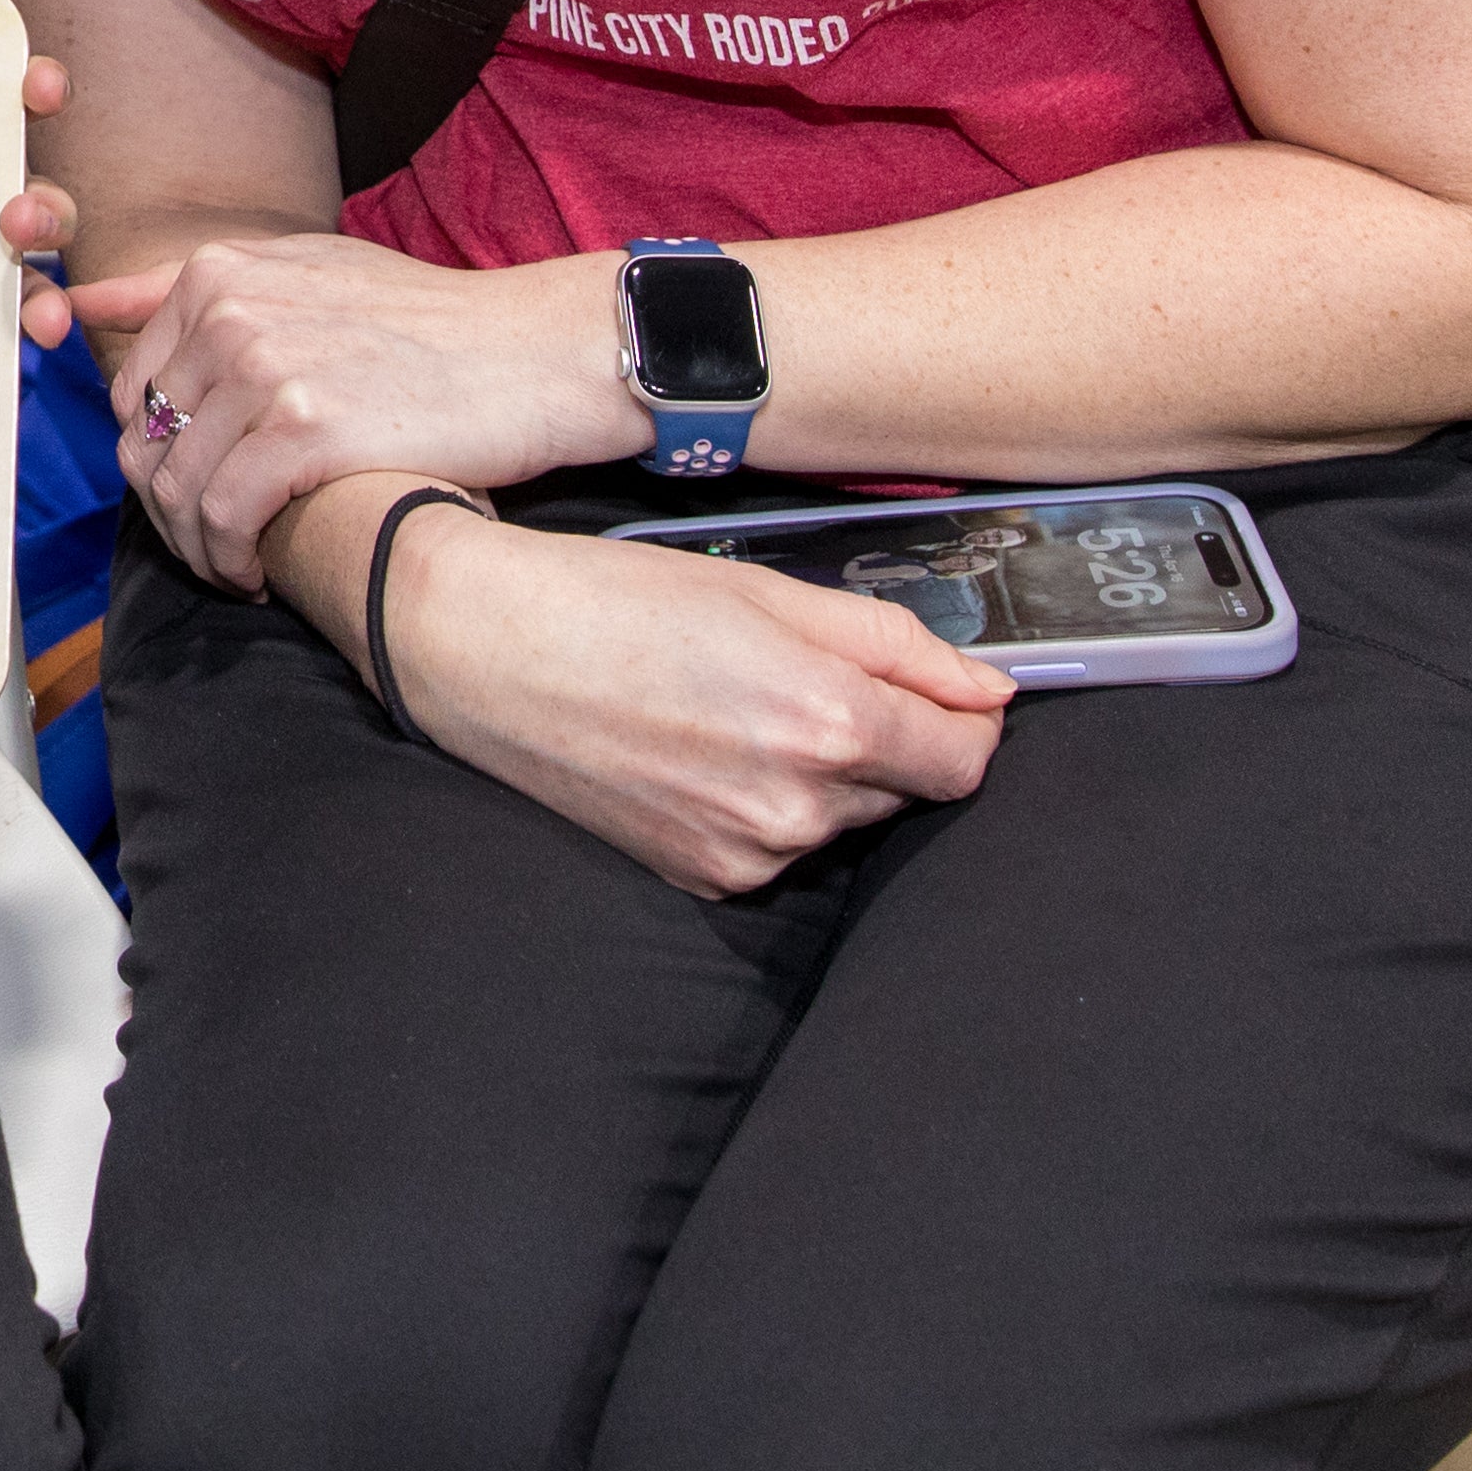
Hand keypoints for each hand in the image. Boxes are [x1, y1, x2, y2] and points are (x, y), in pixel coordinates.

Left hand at [0, 0, 82, 340]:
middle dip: (48, 200)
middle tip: (18, 211)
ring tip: (33, 305)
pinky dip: (18, 332)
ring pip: (19, 260)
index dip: (37, 84)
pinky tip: (22, 347)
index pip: (4, 91)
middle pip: (29, 183)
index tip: (40, 86)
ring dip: (41, 280)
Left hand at [79, 231, 620, 576]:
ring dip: (198, 550)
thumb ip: (193, 288)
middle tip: (215, 549)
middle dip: (169, 513)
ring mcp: (263, 367)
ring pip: (177, 490)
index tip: (193, 494)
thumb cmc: (424, 324)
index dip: (155, 459)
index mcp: (218, 274)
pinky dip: (231, 561)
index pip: (132, 391)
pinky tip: (262, 578)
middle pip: (148, 445)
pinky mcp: (304, 429)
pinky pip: (223, 517)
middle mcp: (228, 313)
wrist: (527, 353)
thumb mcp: (304, 272)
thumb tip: (80, 298)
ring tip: (238, 570)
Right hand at [355, 502, 1007, 896]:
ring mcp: (746, 854)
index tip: (935, 689)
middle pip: (908, 788)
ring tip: (731, 708)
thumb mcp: (770, 592)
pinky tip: (700, 752)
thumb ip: (896, 643)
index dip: (963, 717)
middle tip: (794, 675)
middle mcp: (797, 807)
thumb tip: (990, 689)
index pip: (969, 758)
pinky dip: (763, 805)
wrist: (481, 648)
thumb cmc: (616, 600)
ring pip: (840, 818)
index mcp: (829, 722)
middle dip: (882, 737)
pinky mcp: (701, 878)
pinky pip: (777, 847)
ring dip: (819, 773)